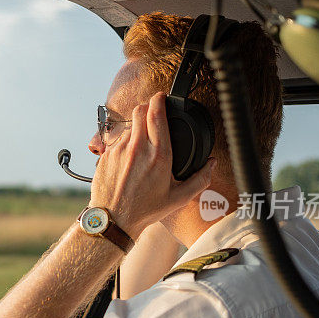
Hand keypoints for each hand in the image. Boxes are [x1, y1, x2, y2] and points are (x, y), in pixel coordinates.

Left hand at [89, 92, 216, 239]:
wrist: (114, 220)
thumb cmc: (145, 210)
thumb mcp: (178, 198)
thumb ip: (200, 179)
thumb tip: (212, 164)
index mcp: (159, 155)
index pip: (156, 114)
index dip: (160, 99)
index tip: (162, 97)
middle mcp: (137, 148)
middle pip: (140, 110)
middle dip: (147, 106)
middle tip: (153, 112)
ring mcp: (119, 150)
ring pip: (129, 126)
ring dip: (137, 127)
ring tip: (143, 144)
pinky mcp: (106, 156)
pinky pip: (117, 140)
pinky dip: (125, 143)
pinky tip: (130, 158)